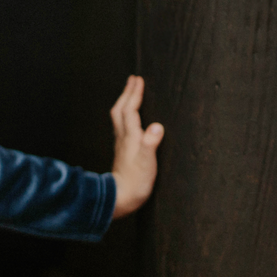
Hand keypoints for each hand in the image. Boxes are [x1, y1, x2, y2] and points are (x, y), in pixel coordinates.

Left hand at [110, 75, 163, 218]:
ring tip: (130, 94)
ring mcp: (121, 145)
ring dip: (124, 103)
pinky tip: (130, 120)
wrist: (121, 198)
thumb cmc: (136, 182)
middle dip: (127, 93)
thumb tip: (157, 127)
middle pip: (121, 110)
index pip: (130, 110)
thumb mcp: (148, 163)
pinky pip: (122, 127)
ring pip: (119, 118)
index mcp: (130, 137)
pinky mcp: (123, 152)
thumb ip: (151, 144)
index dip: (134, 94)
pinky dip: (125, 116)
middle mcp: (123, 138)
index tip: (137, 79)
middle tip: (133, 80)